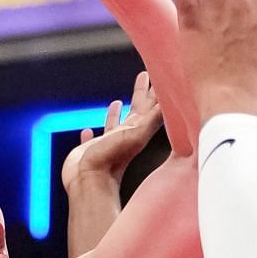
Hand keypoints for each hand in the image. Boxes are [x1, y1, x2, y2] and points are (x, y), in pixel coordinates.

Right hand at [61, 73, 165, 201]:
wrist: (90, 184)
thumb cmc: (112, 160)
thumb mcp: (136, 134)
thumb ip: (152, 119)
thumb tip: (169, 101)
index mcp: (136, 131)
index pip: (150, 107)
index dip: (155, 91)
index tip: (160, 73)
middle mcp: (123, 137)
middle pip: (135, 111)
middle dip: (141, 94)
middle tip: (144, 76)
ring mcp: (107, 145)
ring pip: (113, 125)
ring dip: (116, 114)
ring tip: (117, 102)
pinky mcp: (89, 152)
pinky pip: (92, 140)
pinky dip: (91, 134)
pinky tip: (87, 130)